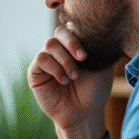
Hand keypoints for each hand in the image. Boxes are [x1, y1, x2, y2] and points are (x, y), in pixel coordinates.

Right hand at [29, 22, 113, 138]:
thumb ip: (99, 45)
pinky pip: (42, 59)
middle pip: (60, 31)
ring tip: (74, 75)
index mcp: (75, 44)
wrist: (84, 113)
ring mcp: (47, 59)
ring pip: (50, 44)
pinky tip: (64, 80)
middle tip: (83, 58)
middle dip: (72, 43)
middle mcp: (60, 49)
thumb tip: (97, 25)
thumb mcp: (103, 65)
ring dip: (65, 60)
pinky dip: (55, 68)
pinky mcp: (36, 71)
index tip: (90, 48)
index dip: (80, 31)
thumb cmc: (95, 90)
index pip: (73, 26)